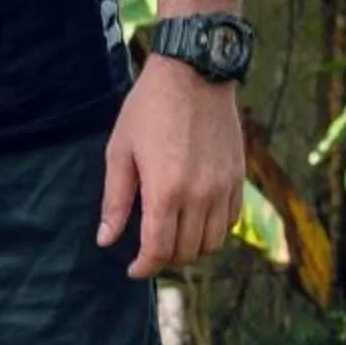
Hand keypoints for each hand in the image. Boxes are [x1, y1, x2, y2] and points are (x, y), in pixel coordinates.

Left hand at [99, 54, 244, 279]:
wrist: (194, 74)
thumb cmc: (148, 109)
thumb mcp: (120, 151)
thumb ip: (115, 200)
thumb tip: (107, 240)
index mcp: (166, 190)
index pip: (159, 249)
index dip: (144, 267)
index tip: (132, 270)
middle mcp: (200, 195)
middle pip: (186, 251)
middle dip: (164, 259)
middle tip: (147, 251)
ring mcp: (224, 187)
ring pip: (212, 242)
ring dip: (190, 248)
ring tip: (170, 238)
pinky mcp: (239, 178)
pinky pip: (230, 221)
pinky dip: (213, 231)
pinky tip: (194, 220)